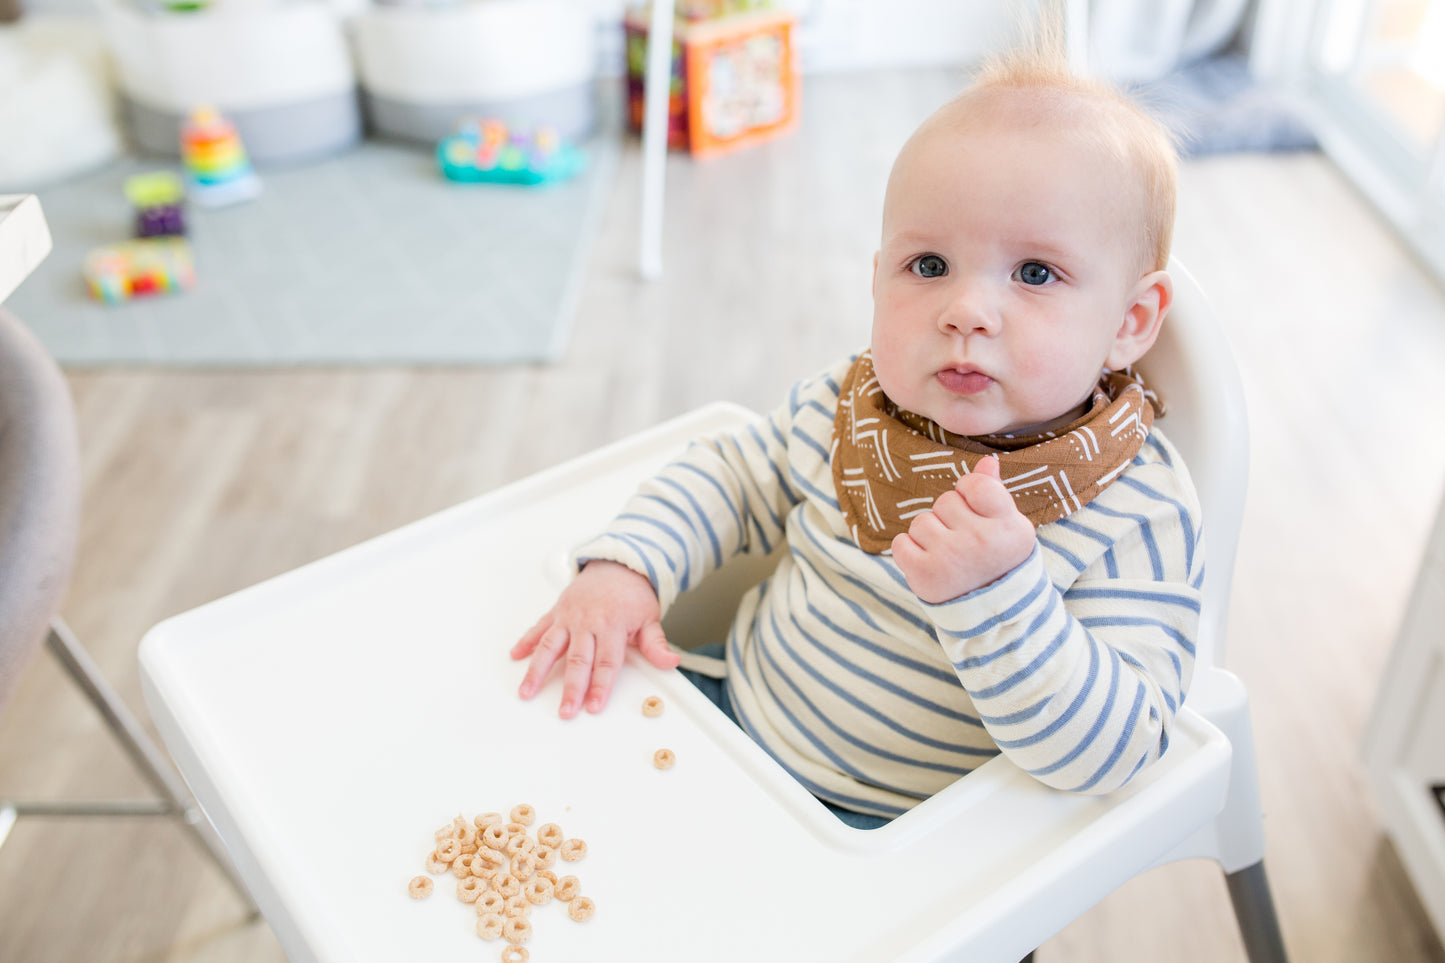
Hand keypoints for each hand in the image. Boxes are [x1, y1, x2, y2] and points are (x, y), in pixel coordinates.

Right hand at [510, 560, 679, 717]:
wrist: (617, 564)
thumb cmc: (632, 595)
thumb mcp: (650, 618)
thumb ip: (655, 645)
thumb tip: (669, 663)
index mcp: (612, 624)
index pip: (606, 662)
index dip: (600, 686)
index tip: (594, 706)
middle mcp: (587, 621)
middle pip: (578, 660)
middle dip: (571, 688)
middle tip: (565, 711)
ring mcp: (569, 616)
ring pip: (550, 646)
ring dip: (537, 670)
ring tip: (527, 691)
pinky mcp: (557, 610)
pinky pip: (539, 627)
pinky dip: (526, 641)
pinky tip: (516, 656)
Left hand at [890, 456, 1035, 603]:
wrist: (990, 615)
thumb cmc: (998, 561)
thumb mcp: (1008, 528)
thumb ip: (995, 492)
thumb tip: (987, 461)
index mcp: (1009, 527)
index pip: (975, 483)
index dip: (970, 493)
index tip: (977, 512)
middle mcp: (982, 541)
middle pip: (945, 501)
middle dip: (950, 517)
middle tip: (964, 542)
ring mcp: (951, 558)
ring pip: (921, 521)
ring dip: (929, 535)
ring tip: (948, 555)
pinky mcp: (925, 575)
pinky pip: (900, 543)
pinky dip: (909, 551)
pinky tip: (930, 563)